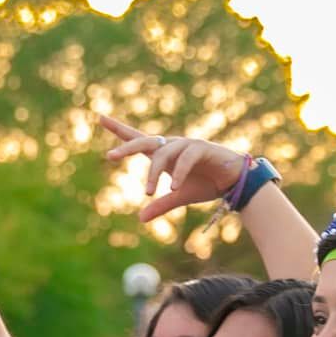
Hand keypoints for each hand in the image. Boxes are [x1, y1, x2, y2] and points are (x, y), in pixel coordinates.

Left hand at [99, 116, 245, 220]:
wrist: (235, 181)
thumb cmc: (207, 183)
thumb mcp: (181, 197)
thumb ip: (161, 205)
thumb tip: (140, 218)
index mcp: (165, 154)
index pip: (138, 139)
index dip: (119, 129)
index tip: (100, 117)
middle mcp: (173, 145)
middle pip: (145, 141)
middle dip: (127, 147)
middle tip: (110, 156)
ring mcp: (187, 144)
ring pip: (164, 153)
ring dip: (154, 173)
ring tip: (149, 192)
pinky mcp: (202, 148)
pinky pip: (185, 158)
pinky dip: (178, 173)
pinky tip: (173, 187)